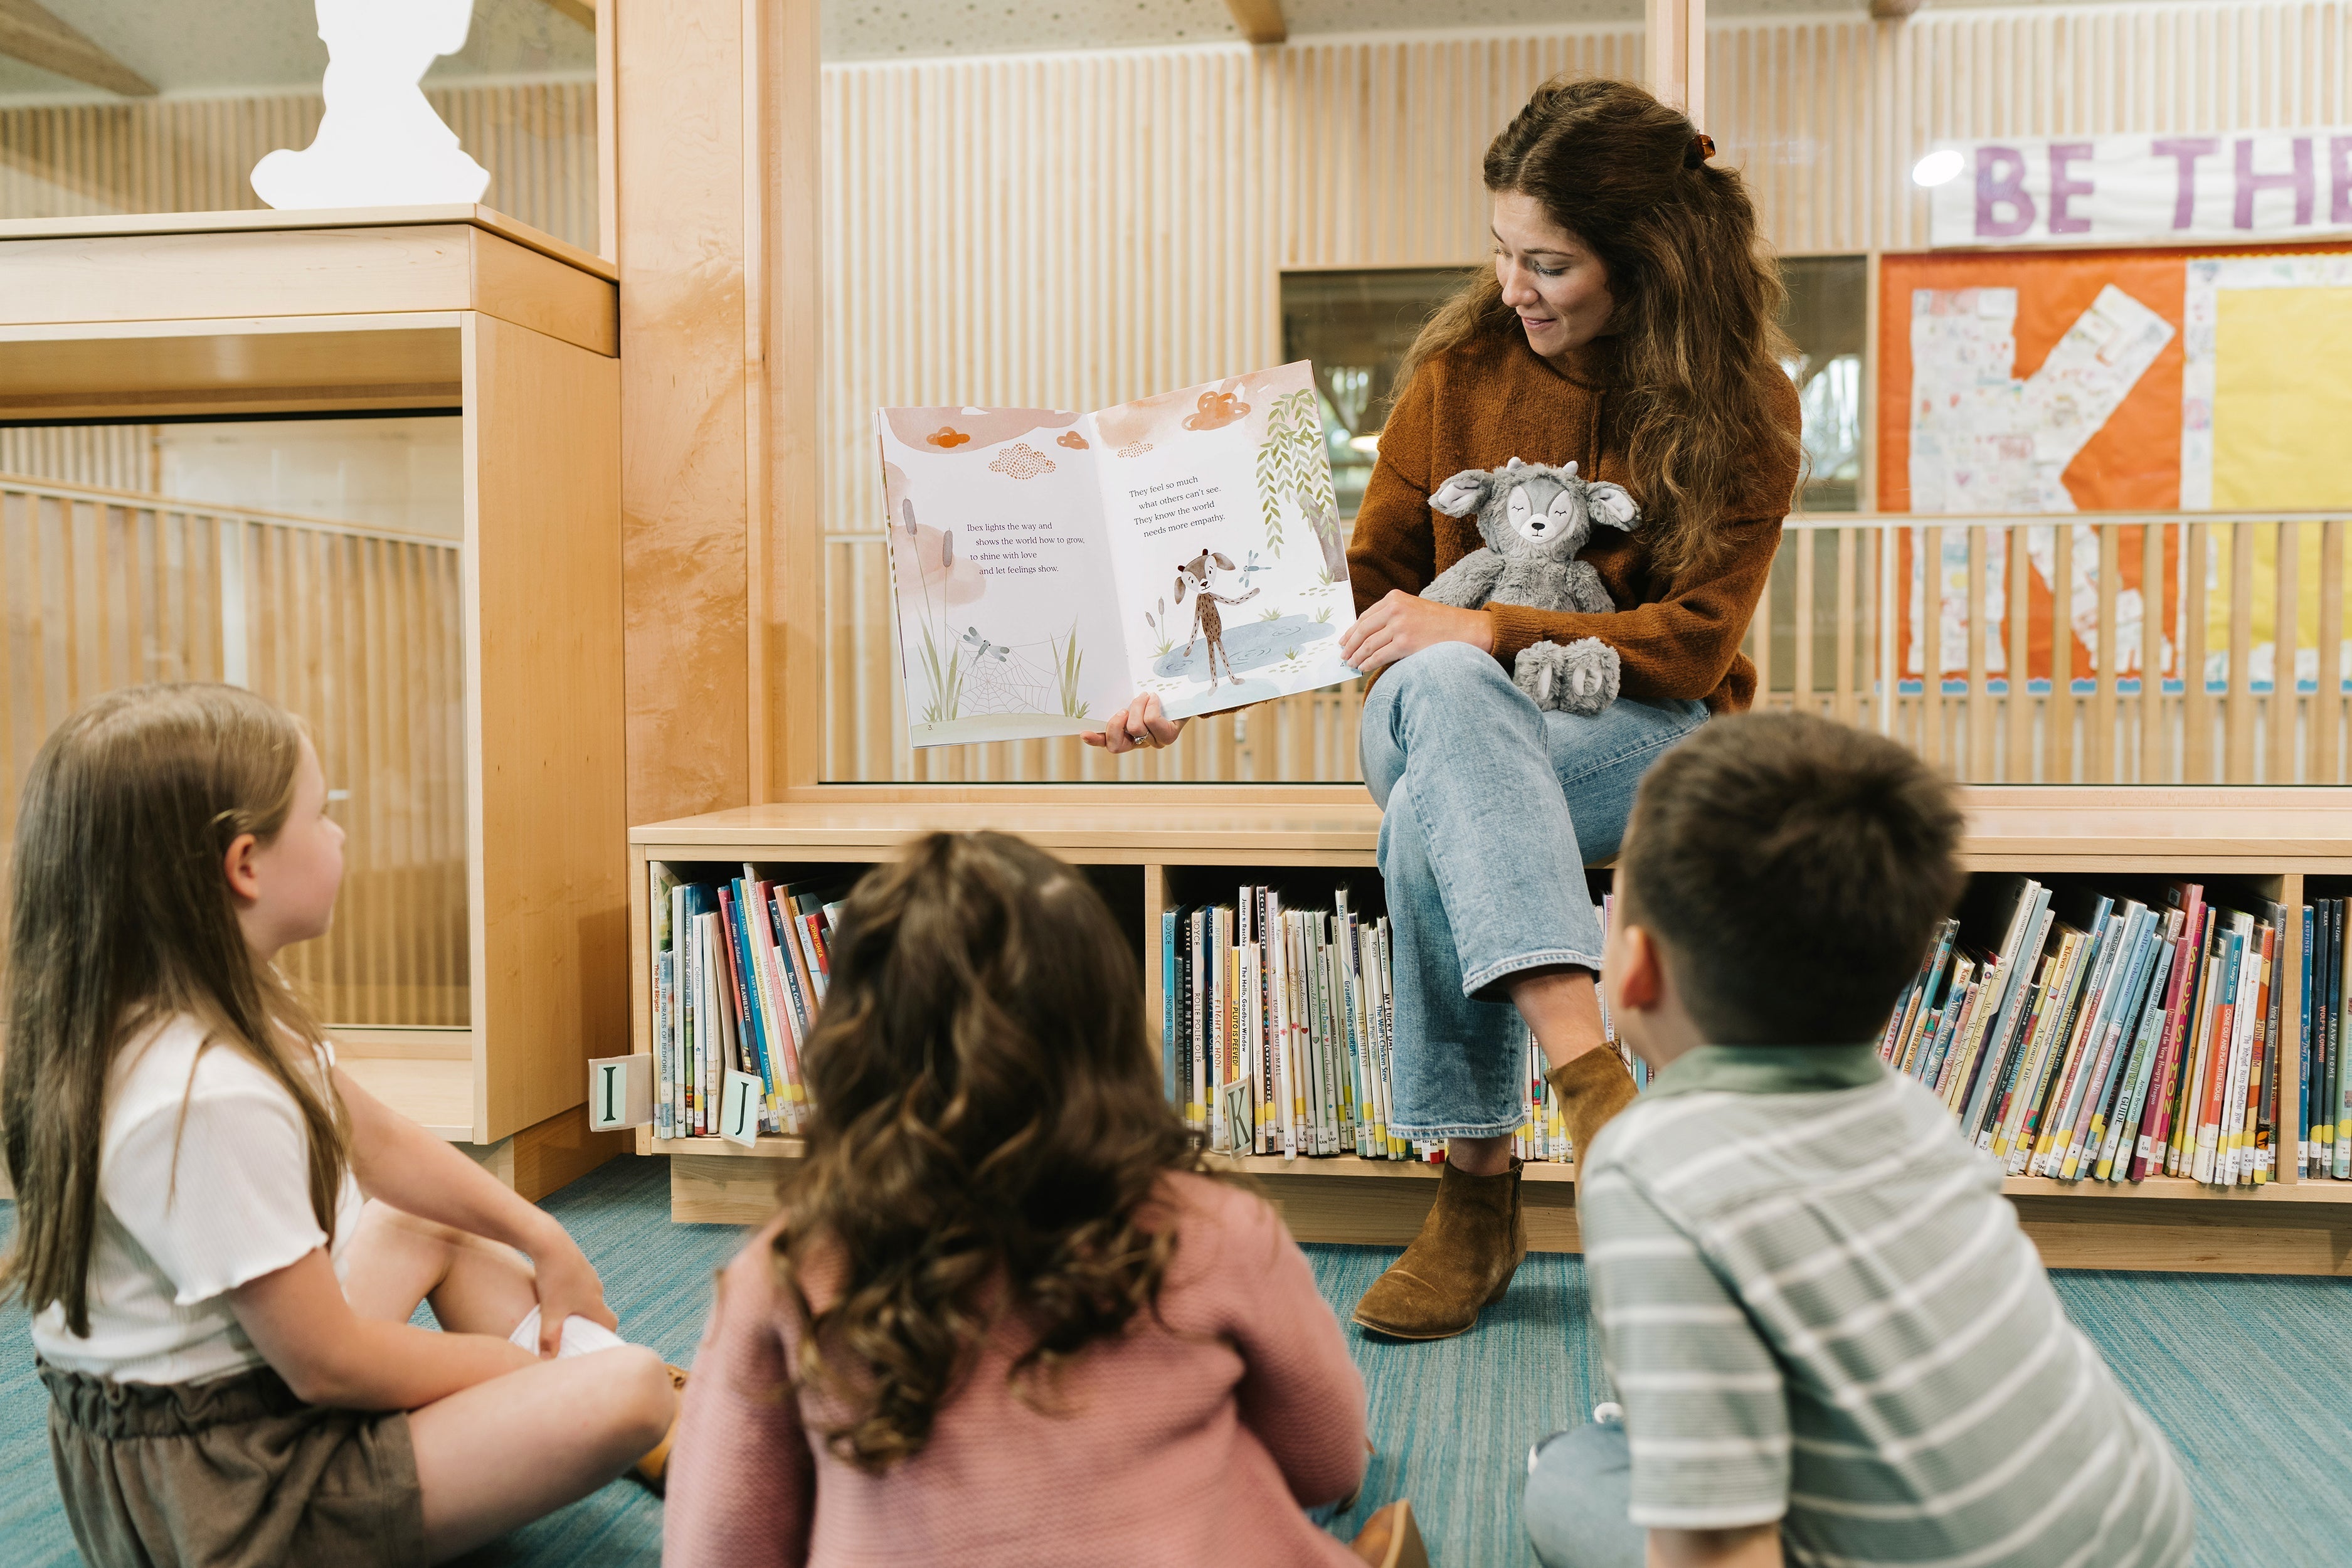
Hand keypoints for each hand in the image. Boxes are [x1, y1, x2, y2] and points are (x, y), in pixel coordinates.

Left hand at [526, 1229, 616, 1357]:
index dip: (605, 1336)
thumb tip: (547, 1360)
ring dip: (578, 1307)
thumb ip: (549, 1338)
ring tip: (560, 1313)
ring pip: (588, 1297)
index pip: (610, 1324)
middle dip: (589, 1323)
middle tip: (573, 1332)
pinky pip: (579, 1284)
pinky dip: (571, 1293)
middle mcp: (596, 1289)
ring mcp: (589, 1275)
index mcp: (594, 1303)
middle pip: (598, 1311)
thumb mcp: (550, 1312)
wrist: (551, 1243)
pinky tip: (554, 1293)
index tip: (595, 1344)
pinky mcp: (578, 1265)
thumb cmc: (554, 1278)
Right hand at [1081, 690, 1185, 754]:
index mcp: (1127, 736)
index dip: (1095, 741)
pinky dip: (1150, 707)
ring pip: (1135, 729)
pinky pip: (1152, 722)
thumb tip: (1099, 688)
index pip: (1107, 743)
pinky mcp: (1168, 736)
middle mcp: (1140, 743)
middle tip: (1124, 708)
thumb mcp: (1133, 697)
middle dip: (1116, 724)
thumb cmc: (1155, 692)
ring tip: (1144, 695)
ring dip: (1137, 707)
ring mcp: (1154, 742)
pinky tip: (1154, 698)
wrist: (1185, 690)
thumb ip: (1119, 700)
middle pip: (1117, 745)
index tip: (1084, 732)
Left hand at [1338, 590, 1493, 673]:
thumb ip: (1391, 616)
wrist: (1463, 630)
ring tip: (1351, 663)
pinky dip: (1368, 663)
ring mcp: (1400, 626)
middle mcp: (1395, 609)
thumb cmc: (1439, 623)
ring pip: (1368, 644)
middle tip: (1342, 655)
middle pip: (1363, 630)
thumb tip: (1368, 635)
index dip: (1351, 630)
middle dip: (1350, 644)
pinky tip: (1362, 668)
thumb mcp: (1413, 609)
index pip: (1365, 616)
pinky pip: (1379, 656)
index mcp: (1394, 598)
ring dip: (1357, 656)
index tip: (1343, 640)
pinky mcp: (1405, 643)